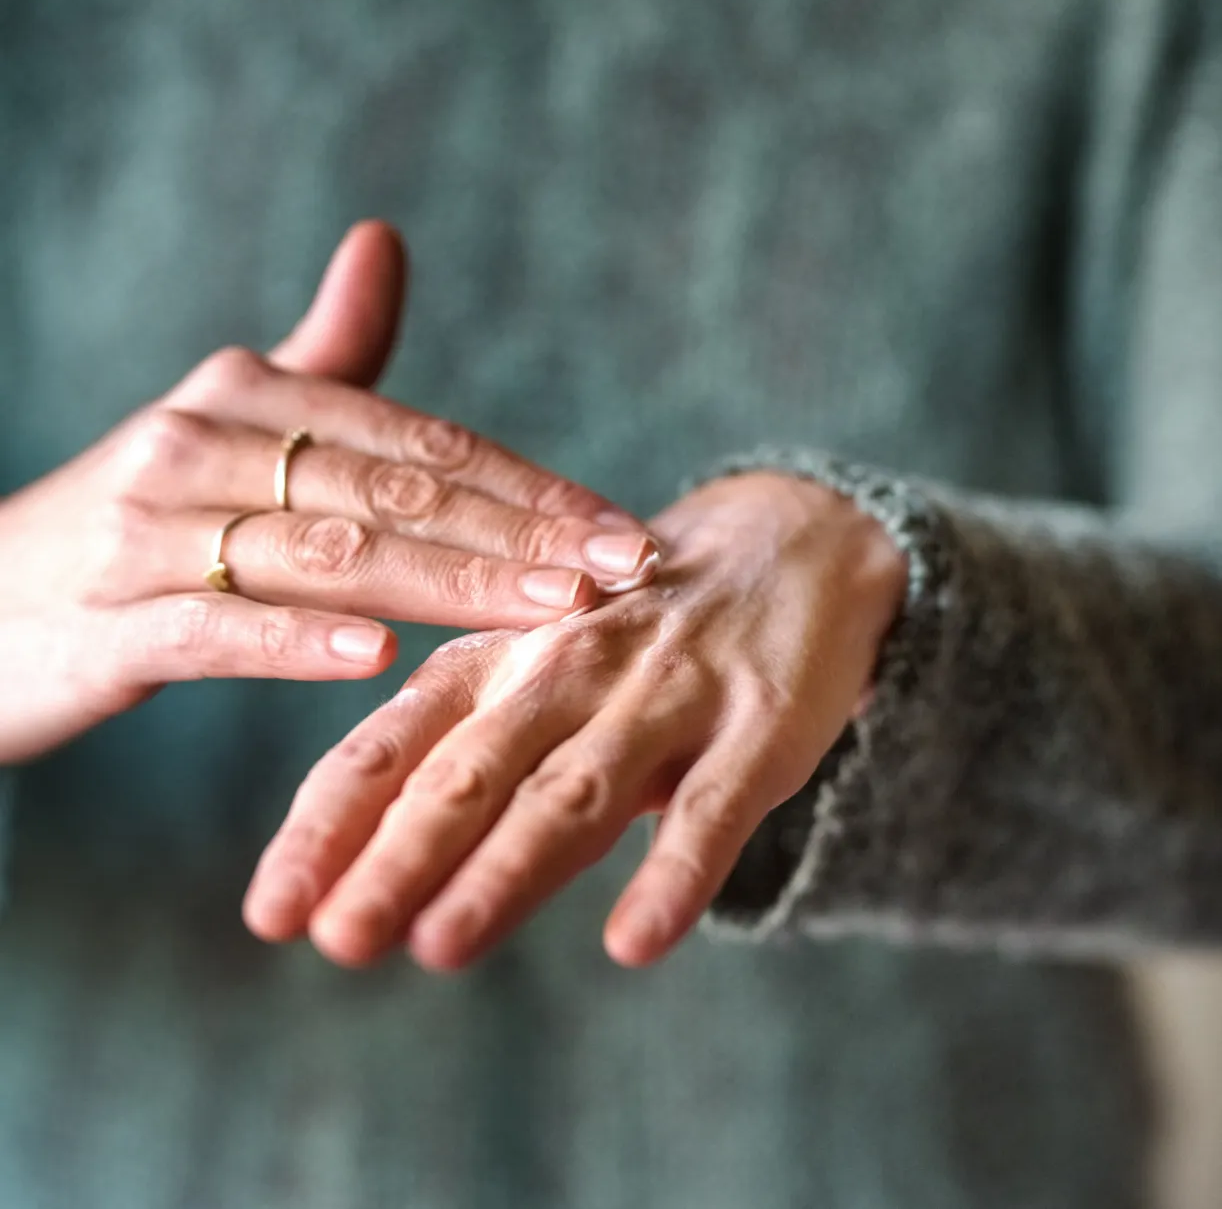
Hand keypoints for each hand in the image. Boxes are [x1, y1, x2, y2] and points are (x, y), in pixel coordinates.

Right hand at [0, 221, 655, 762]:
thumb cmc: (144, 519)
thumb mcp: (231, 424)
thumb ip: (321, 352)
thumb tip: (384, 240)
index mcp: (249, 395)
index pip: (422, 440)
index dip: (529, 485)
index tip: (621, 526)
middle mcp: (203, 445)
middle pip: (394, 491)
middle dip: (521, 533)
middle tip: (624, 566)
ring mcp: (150, 532)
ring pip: (328, 554)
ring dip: (448, 581)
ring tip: (550, 607)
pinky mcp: (110, 623)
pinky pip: (217, 629)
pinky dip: (298, 642)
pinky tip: (378, 658)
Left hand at [244, 470, 906, 969]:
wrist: (787, 545)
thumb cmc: (629, 634)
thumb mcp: (532, 669)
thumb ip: (455, 753)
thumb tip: (349, 869)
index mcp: (498, 658)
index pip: (393, 747)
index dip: (328, 827)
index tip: (270, 911)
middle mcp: (568, 667)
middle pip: (471, 770)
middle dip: (398, 856)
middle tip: (336, 937)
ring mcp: (667, 693)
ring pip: (575, 787)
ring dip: (506, 867)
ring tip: (441, 944)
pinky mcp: (761, 722)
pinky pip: (713, 806)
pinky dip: (673, 872)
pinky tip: (635, 941)